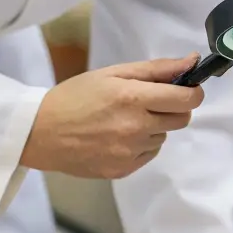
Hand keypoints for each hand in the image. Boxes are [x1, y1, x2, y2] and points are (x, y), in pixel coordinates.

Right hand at [22, 55, 202, 179]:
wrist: (39, 132)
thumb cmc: (75, 96)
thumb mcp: (113, 73)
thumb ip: (156, 69)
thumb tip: (193, 62)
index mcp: (133, 99)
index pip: (188, 99)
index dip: (191, 92)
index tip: (184, 88)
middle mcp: (136, 128)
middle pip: (182, 119)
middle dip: (172, 108)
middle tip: (149, 101)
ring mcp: (130, 152)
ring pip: (163, 136)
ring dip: (153, 126)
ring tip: (123, 120)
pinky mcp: (123, 170)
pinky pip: (148, 154)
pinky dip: (140, 144)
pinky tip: (116, 136)